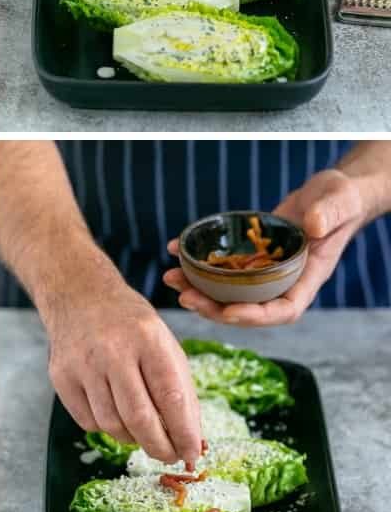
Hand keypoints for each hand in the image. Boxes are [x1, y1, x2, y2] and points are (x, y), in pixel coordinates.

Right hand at [42, 254, 201, 466]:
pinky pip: (88, 422)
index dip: (183, 432)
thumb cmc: (131, 324)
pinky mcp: (61, 375)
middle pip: (139, 418)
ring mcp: (83, 363)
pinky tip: (114, 412)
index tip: (191, 453)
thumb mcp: (165, 343)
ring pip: (112, 425)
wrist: (80, 295)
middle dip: (159, 447)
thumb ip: (181, 390)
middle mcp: (113, 349)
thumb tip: (192, 442)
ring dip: (132, 438)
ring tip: (141, 430)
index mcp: (148, 338)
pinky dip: (106, 427)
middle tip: (168, 455)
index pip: (170, 397)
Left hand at [163, 169, 367, 324]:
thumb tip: (314, 225)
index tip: (228, 311)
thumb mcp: (338, 202)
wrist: (328, 195)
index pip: (282, 310)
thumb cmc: (340, 201)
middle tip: (185, 296)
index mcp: (307, 278)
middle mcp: (283, 280)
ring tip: (171, 278)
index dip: (254, 316)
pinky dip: (197, 260)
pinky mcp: (250, 254)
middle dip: (214, 308)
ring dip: (198, 288)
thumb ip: (329, 214)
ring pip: (228, 289)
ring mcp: (265, 270)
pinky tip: (174, 248)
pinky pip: (222, 265)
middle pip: (247, 306)